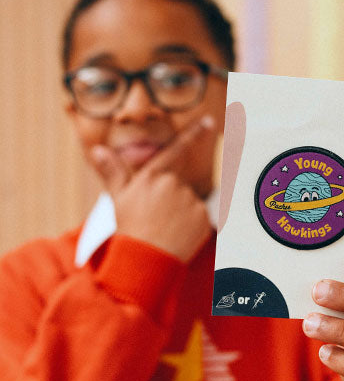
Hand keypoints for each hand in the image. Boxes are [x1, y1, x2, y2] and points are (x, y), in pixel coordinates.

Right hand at [90, 116, 214, 261]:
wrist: (143, 260)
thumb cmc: (128, 228)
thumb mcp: (117, 198)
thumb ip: (112, 172)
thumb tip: (99, 150)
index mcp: (153, 176)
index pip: (177, 149)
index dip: (194, 133)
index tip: (209, 121)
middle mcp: (174, 184)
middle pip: (178, 184)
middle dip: (169, 198)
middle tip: (155, 217)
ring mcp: (190, 200)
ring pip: (188, 201)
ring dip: (180, 211)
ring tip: (163, 228)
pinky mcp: (203, 217)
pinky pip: (199, 216)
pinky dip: (191, 224)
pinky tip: (176, 235)